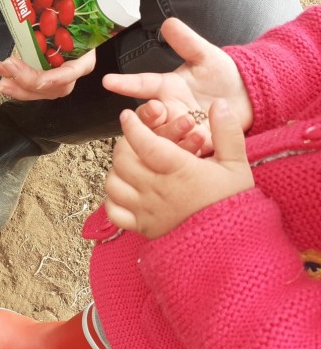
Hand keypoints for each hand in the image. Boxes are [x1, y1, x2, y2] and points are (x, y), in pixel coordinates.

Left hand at [0, 0, 96, 99]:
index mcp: (87, 34)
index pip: (80, 66)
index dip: (59, 75)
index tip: (38, 75)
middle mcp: (77, 53)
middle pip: (60, 84)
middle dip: (32, 83)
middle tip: (6, 71)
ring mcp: (62, 61)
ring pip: (49, 88)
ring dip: (24, 89)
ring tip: (0, 81)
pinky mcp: (49, 63)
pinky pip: (39, 82)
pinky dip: (22, 84)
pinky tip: (2, 76)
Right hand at [103, 17, 253, 153]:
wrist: (247, 99)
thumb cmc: (223, 75)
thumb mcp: (206, 56)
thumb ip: (187, 42)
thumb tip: (168, 22)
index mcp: (166, 87)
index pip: (141, 84)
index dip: (124, 83)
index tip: (107, 81)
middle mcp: (167, 109)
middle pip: (146, 115)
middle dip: (147, 114)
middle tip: (157, 108)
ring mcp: (178, 130)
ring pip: (162, 135)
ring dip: (171, 130)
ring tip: (190, 122)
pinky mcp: (192, 146)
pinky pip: (184, 151)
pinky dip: (189, 146)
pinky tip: (201, 139)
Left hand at [105, 99, 253, 238]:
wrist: (233, 244)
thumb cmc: (233, 201)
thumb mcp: (236, 164)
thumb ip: (227, 132)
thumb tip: (218, 104)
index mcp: (180, 171)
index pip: (147, 145)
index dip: (133, 127)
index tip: (128, 115)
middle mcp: (158, 190)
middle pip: (124, 161)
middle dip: (124, 145)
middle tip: (132, 139)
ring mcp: (146, 210)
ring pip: (114, 184)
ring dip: (116, 170)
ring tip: (129, 163)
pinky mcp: (142, 227)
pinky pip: (114, 212)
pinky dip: (112, 199)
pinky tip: (125, 190)